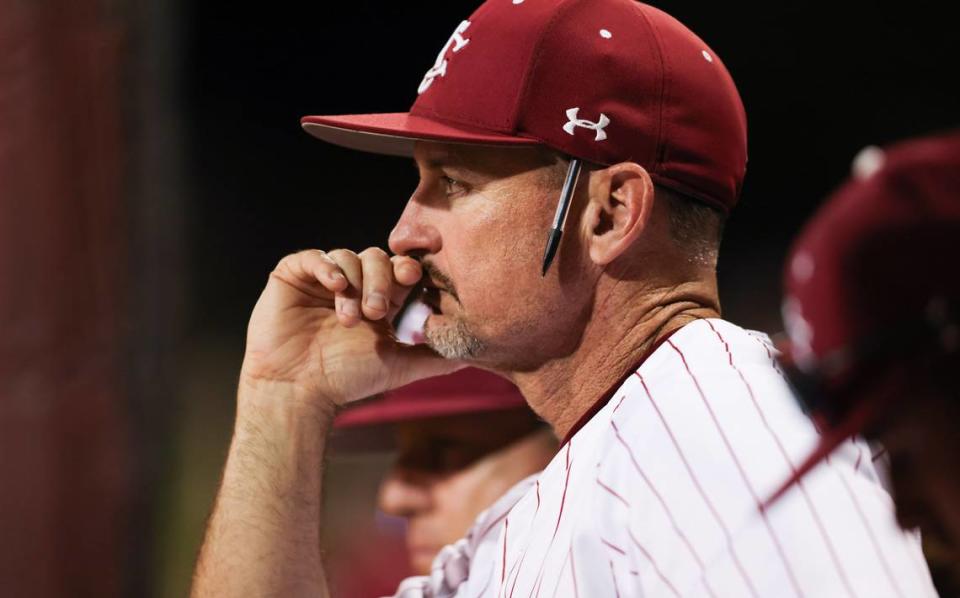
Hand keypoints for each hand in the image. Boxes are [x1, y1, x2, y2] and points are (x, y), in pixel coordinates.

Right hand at [239, 248, 461, 410]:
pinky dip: (328, 267)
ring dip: (354, 285)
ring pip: (349, 256)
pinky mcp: (294, 275)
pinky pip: (313, 256)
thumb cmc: (347, 380)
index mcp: (381, 299)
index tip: (414, 277)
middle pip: (378, 258)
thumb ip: (435, 356)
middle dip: (382, 281)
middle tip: (377, 311)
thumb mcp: (400, 366)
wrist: (299, 390)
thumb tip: (475, 352)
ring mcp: (323, 279)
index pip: (401, 269)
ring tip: (349, 320)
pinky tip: (335, 287)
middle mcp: (354, 285)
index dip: (409, 268)